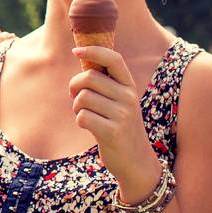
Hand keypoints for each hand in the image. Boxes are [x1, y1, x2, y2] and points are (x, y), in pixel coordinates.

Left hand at [69, 46, 161, 199]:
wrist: (136, 162)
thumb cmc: (120, 127)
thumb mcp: (119, 102)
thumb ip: (105, 83)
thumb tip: (81, 57)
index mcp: (129, 86)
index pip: (113, 59)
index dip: (93, 51)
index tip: (76, 50)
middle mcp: (128, 97)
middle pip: (89, 78)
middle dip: (74, 86)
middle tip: (75, 97)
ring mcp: (122, 115)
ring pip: (83, 98)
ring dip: (76, 107)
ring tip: (86, 115)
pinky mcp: (113, 131)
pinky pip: (82, 117)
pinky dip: (80, 120)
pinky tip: (90, 127)